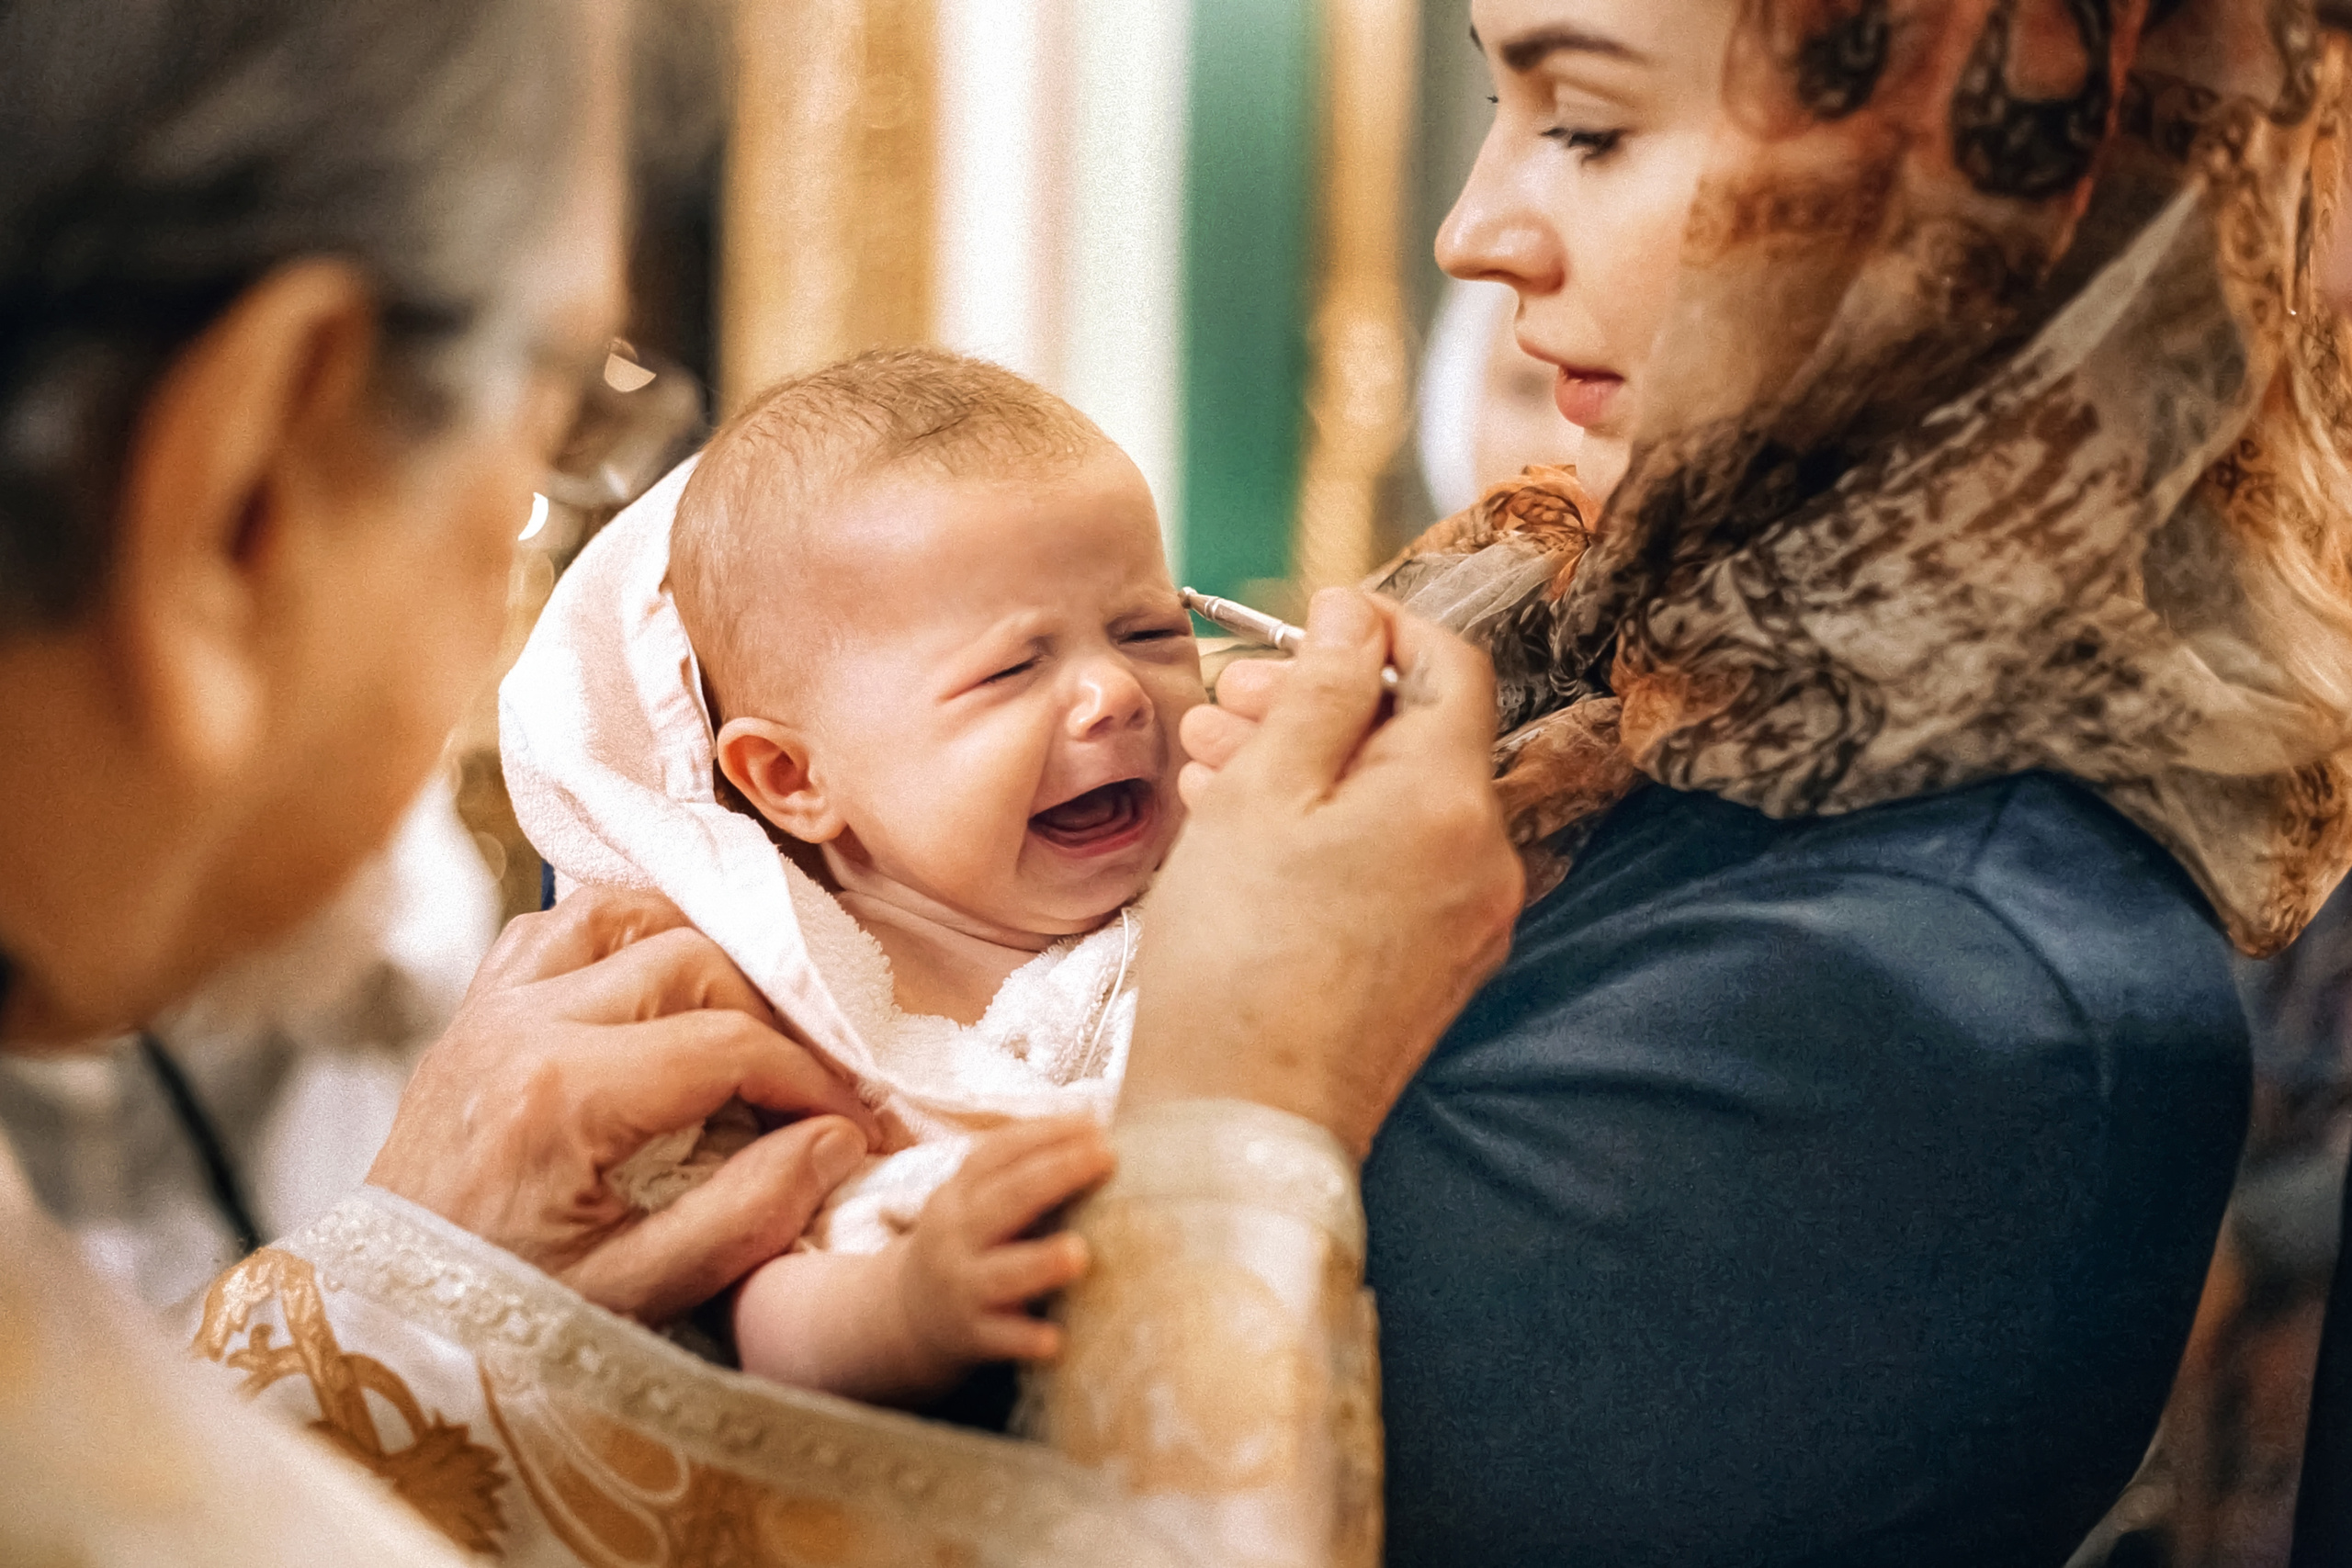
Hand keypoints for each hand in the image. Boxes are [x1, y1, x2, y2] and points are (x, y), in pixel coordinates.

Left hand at [368, 886, 880, 1323]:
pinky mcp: (470, 1014)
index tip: (850, 1124)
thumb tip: (833, 1140)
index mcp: (561, 1096)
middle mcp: (519, 1027)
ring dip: (696, 950)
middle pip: (690, 958)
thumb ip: (748, 1214)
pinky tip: (652, 983)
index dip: (810, 1080)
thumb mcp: (638, 1294)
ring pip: (621, 911)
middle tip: (802, 1082)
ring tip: (741, 1019)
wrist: (379, 1330)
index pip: (730, 1045)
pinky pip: (552, 926)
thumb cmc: (500, 1321)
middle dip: (768, 1015)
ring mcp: (486, 1010)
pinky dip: (616, 934)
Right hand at [895, 1119, 1112, 1382]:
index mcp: (960, 1193)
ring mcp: (961, 1286)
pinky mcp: (972, 1335)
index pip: (998, 1153)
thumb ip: (1023, 1170)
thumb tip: (1093, 1122)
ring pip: (1001, 1273)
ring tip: (1079, 1253)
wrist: (908, 1317)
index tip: (1094, 1124)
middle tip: (1106, 1157)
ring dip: (1040, 1262)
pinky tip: (1058, 1340)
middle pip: (1006, 1200)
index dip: (1045, 1134)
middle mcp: (956, 1234)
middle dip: (1057, 1174)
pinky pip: (1001, 1338)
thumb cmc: (969, 1245)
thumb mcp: (976, 1202)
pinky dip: (1027, 1339)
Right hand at [1126, 588, 1524, 1156]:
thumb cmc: (1239, 955)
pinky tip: (1246, 841)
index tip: (1309, 624)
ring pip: (1395, 809)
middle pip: (1416, 741)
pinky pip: (1394, 872)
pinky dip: (1331, 839)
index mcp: (1451, 799)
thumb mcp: (1265, 790)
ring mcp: (1468, 923)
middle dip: (1321, 707)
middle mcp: (1486, 859)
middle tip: (1227, 705)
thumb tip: (1356, 613)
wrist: (1245, 1120)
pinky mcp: (1437, 973)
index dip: (1379, 629)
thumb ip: (1322, 688)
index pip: (1450, 667)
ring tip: (1210, 770)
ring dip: (1313, 773)